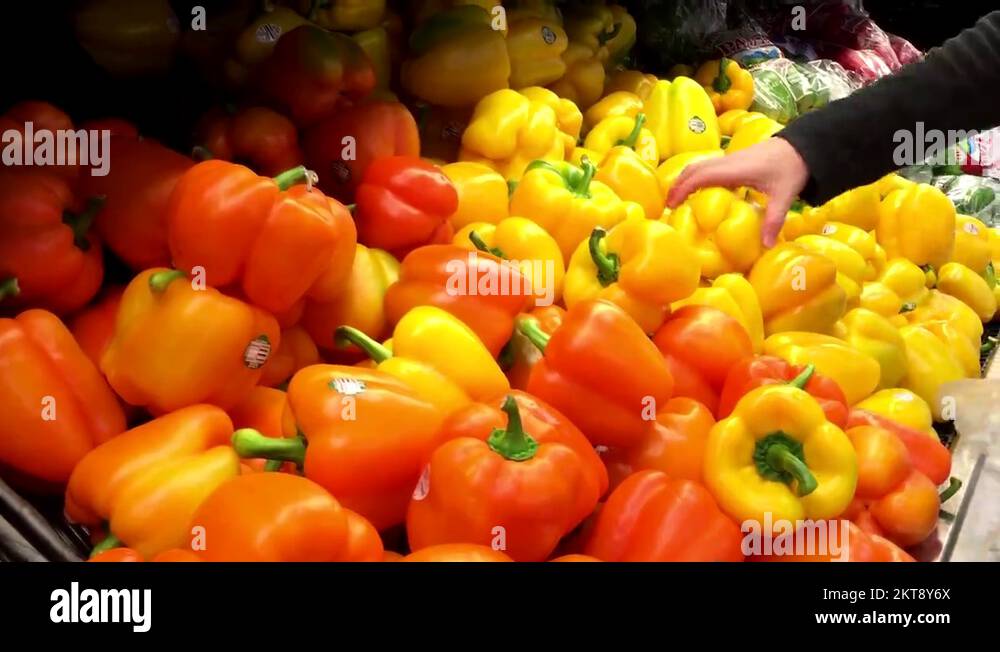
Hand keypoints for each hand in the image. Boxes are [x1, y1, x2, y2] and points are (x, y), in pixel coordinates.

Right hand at [666, 138, 809, 247]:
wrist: (802, 146)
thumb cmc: (791, 168)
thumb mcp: (784, 196)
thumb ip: (774, 221)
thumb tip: (766, 245)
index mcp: (735, 170)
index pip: (700, 176)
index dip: (683, 188)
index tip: (672, 204)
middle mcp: (728, 162)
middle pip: (693, 169)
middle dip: (677, 185)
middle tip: (667, 205)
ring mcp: (730, 158)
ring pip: (699, 165)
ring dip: (685, 179)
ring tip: (677, 198)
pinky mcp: (734, 159)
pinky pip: (708, 166)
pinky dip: (696, 177)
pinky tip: (697, 190)